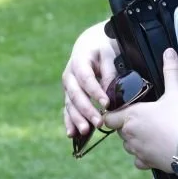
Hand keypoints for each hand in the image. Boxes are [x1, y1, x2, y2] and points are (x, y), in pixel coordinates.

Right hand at [62, 22, 119, 140]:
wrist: (89, 44)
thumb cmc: (102, 48)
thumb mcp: (109, 54)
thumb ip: (109, 72)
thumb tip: (110, 94)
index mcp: (79, 61)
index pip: (86, 78)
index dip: (95, 92)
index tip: (107, 104)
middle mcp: (69, 75)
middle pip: (76, 94)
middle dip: (86, 110)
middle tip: (99, 122)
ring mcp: (67, 86)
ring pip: (69, 104)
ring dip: (77, 118)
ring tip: (86, 131)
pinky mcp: (69, 95)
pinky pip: (67, 109)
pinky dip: (69, 121)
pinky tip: (72, 134)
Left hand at [104, 49, 177, 171]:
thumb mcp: (175, 92)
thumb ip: (170, 71)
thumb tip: (169, 51)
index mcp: (131, 116)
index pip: (109, 116)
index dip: (113, 113)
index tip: (122, 110)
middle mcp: (129, 134)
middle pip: (119, 130)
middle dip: (126, 125)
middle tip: (142, 119)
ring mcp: (137, 150)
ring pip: (127, 145)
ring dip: (133, 140)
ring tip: (148, 133)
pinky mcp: (146, 162)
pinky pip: (138, 160)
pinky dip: (142, 157)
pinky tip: (153, 150)